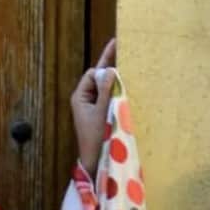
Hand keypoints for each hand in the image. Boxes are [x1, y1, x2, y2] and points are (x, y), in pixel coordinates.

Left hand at [70, 38, 116, 177]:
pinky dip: (117, 94)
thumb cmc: (96, 139)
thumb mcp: (102, 112)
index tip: (117, 54)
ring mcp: (92, 108)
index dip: (104, 68)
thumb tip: (110, 70)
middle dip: (110, 69)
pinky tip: (129, 89)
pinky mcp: (100, 116)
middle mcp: (85, 100)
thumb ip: (107, 91)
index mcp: (80, 97)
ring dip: (116, 82)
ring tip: (130, 66)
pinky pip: (109, 99)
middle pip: (98, 79)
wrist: (95, 162)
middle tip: (122, 46)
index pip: (92, 74)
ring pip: (105, 89)